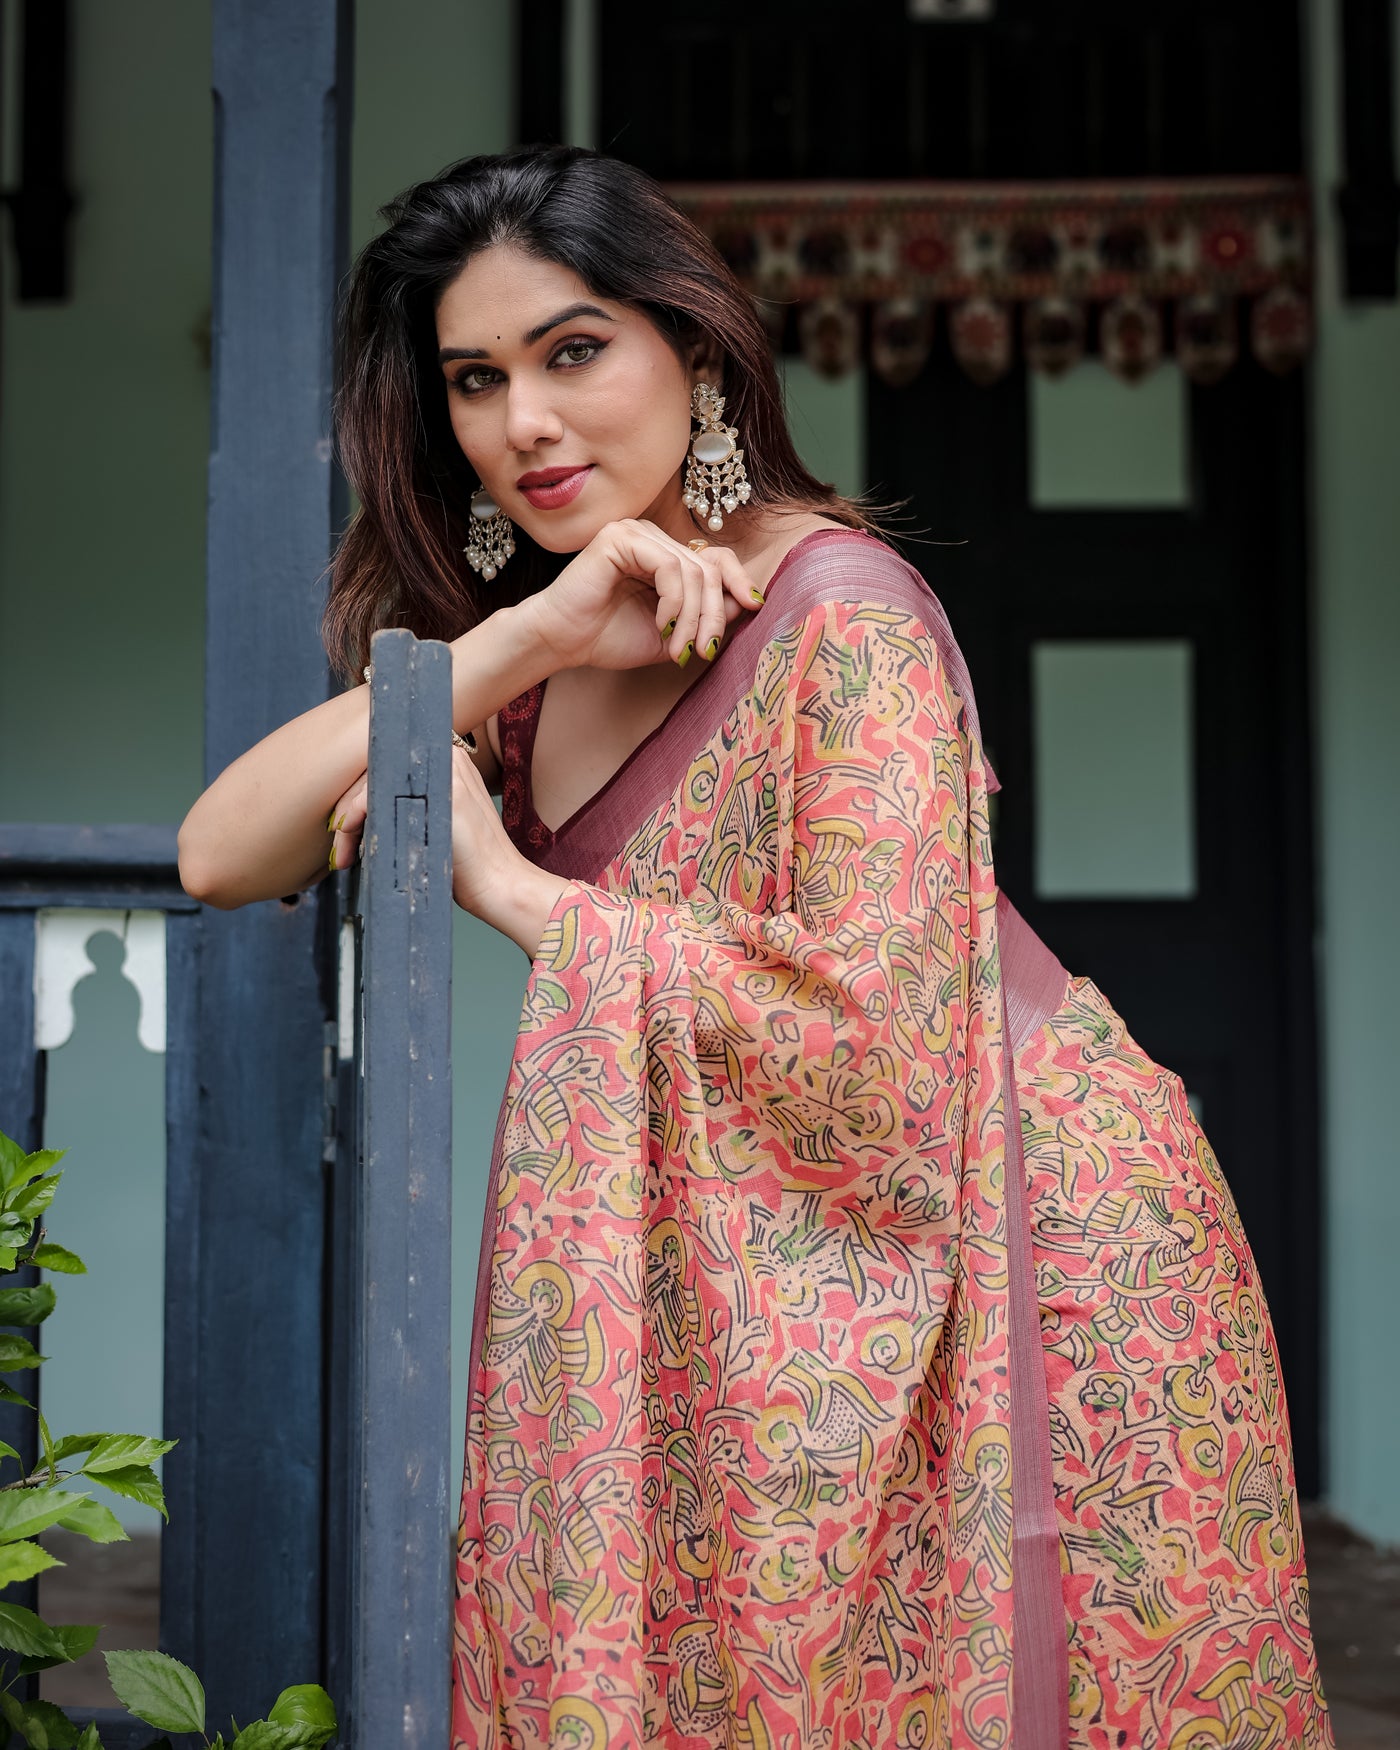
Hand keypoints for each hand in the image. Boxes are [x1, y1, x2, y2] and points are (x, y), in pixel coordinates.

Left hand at [327, 751, 563, 954]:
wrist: (499, 885)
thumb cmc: (469, 865)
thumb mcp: (437, 826)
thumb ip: (412, 808)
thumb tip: (366, 813)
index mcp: (449, 763)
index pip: (389, 769)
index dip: (362, 798)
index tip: (350, 831)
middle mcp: (446, 757)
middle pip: (377, 772)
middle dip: (349, 810)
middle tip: (342, 845)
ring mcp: (442, 770)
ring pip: (372, 782)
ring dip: (348, 819)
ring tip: (344, 851)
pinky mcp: (435, 789)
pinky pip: (376, 793)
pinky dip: (355, 816)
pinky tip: (349, 838)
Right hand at [524, 519, 763, 673]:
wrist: (565, 642)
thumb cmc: (610, 637)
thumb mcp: (674, 633)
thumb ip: (708, 617)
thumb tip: (748, 601)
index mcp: (666, 555)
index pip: (717, 559)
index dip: (739, 581)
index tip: (755, 607)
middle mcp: (654, 537)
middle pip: (710, 569)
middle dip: (714, 615)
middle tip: (703, 650)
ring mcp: (638, 532)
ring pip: (693, 571)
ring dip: (693, 616)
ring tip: (678, 646)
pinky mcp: (621, 537)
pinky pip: (669, 565)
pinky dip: (673, 601)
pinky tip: (662, 623)